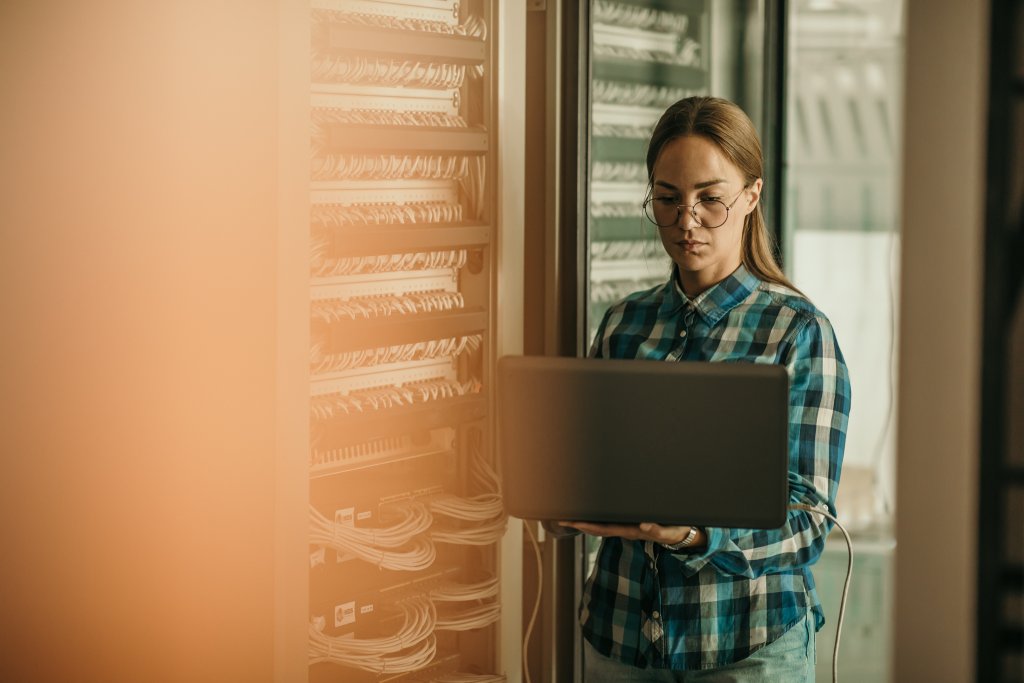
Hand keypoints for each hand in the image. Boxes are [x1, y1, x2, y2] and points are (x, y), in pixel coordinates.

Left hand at [559, 520, 692, 544]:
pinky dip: (597, 520)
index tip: (574, 522)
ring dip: (586, 523)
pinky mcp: (632, 524)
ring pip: (602, 526)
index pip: (606, 529)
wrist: (683, 535)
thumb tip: (645, 525)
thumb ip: (658, 530)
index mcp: (632, 530)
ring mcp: (628, 528)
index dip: (589, 526)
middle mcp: (627, 530)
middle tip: (562, 519)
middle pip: (598, 528)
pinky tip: (589, 517)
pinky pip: (610, 522)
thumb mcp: (669, 531)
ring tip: (569, 518)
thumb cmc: (675, 531)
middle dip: (580, 525)